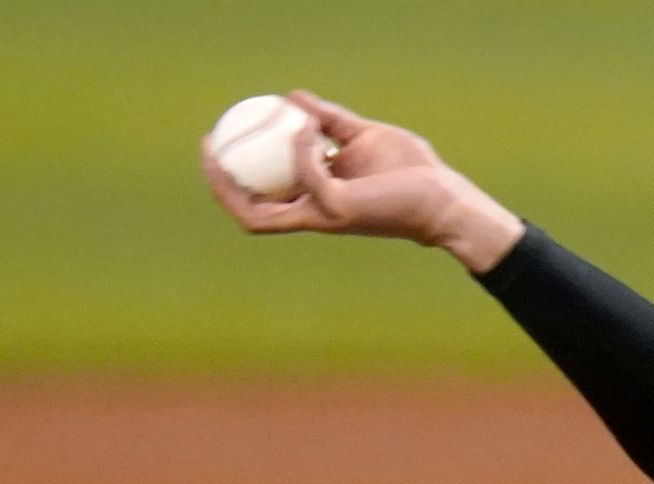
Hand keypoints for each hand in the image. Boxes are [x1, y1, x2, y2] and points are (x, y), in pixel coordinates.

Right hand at [200, 90, 522, 271]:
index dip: (232, 176)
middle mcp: (315, 213)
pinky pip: (306, 175)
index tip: (218, 140)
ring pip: (262, 212)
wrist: (444, 196)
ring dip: (239, 178)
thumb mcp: (363, 135)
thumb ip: (329, 119)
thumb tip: (293, 97)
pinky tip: (303, 127)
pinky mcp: (340, 209)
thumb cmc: (411, 171)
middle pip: (251, 212)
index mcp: (316, 199)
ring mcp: (325, 215)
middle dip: (221, 184)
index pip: (264, 197)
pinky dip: (299, 149)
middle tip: (209, 145)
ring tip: (231, 138)